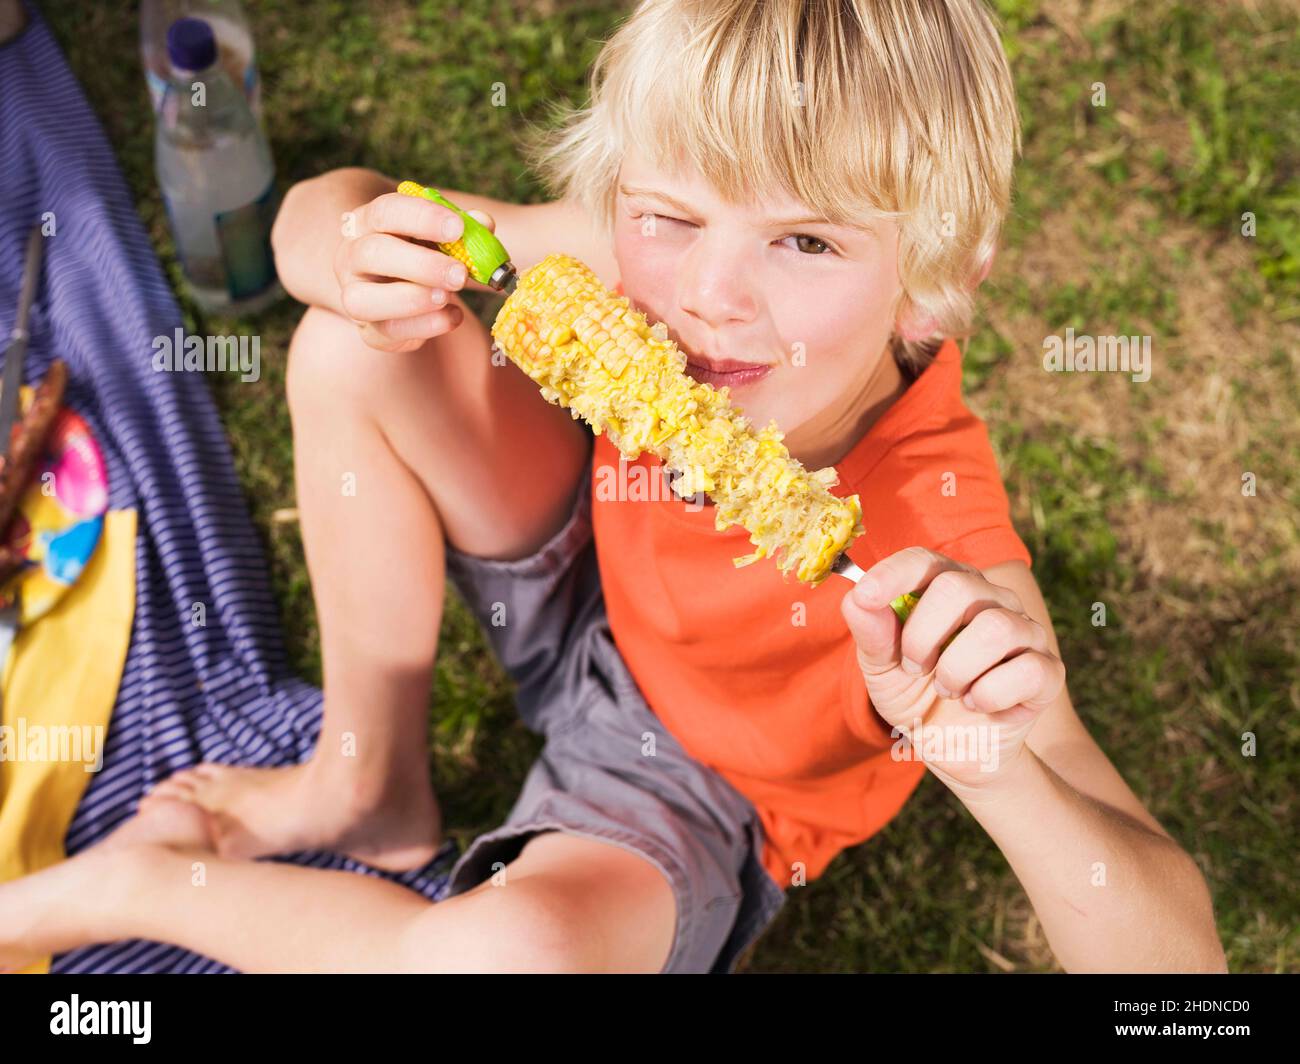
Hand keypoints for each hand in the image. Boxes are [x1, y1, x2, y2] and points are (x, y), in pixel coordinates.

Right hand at [333, 189, 494, 351]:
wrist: (405, 293)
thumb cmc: (425, 255)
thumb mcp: (443, 237)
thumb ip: (464, 230)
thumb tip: (484, 223)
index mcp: (369, 222)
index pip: (385, 211)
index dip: (422, 217)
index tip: (457, 228)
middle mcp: (352, 256)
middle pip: (373, 254)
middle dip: (421, 265)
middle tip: (459, 274)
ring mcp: (355, 295)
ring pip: (364, 299)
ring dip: (412, 299)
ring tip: (447, 297)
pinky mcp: (370, 331)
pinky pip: (388, 331)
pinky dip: (425, 326)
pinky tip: (452, 316)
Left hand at [839, 547, 1066, 792]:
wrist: (953, 750)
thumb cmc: (917, 697)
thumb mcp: (881, 670)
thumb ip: (871, 634)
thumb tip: (856, 598)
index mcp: (946, 587)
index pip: (924, 560)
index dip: (894, 573)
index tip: (866, 596)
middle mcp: (990, 599)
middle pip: (958, 588)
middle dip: (922, 637)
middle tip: (914, 668)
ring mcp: (1024, 631)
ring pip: (994, 628)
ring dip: (955, 670)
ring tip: (947, 688)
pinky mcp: (1048, 670)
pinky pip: (1026, 670)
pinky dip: (989, 695)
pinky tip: (978, 704)